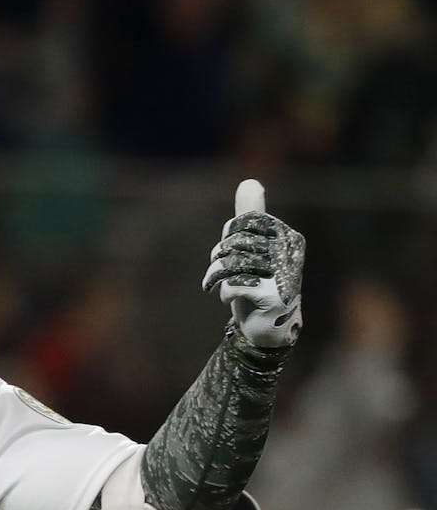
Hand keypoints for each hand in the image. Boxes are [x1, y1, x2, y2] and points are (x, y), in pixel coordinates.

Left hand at [201, 179, 304, 347]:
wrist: (266, 328)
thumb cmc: (257, 283)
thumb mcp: (252, 247)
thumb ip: (250, 216)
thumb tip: (250, 181)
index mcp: (289, 238)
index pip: (245, 222)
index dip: (229, 236)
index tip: (230, 250)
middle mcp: (291, 254)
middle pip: (236, 242)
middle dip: (220, 257)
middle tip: (220, 272)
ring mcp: (284, 276)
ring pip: (232, 264)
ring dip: (217, 277)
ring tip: (218, 285)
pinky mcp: (273, 298)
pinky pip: (233, 286)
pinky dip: (224, 293)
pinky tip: (231, 299)